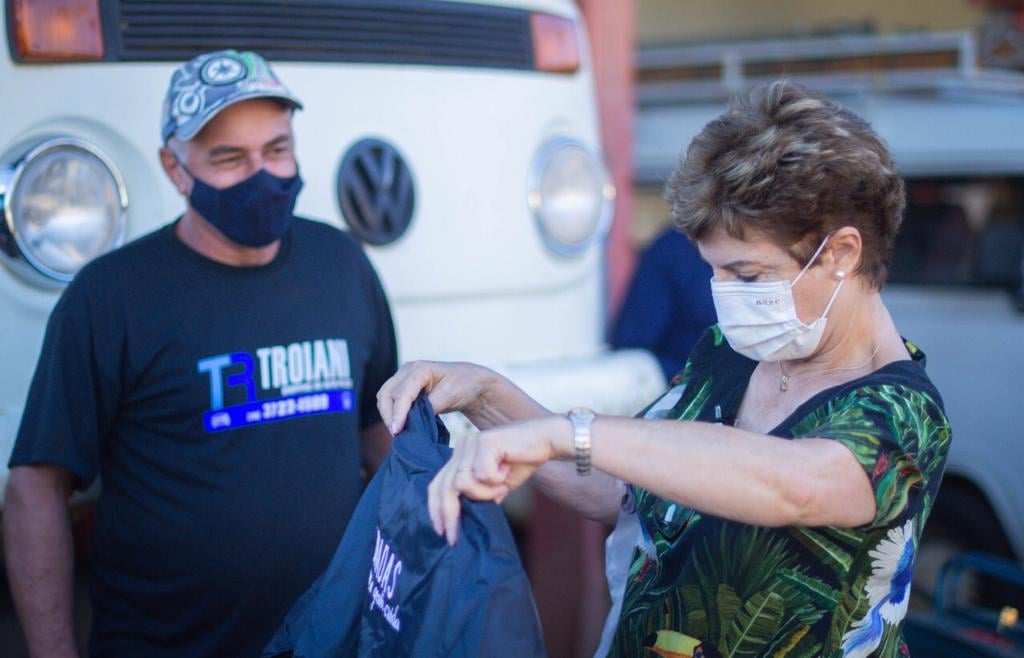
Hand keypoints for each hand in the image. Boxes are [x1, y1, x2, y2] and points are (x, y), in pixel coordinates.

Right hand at [376, 361, 493, 434]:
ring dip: (388, 415)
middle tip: (396, 434)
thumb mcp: (450, 396)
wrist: (471, 382)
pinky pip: (390, 400)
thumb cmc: (464, 385)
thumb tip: (412, 421)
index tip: (397, 431)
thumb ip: (431, 407)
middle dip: (388, 415)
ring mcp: (404, 377)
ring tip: (398, 432)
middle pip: (386, 394)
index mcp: (420, 369)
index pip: (402, 393)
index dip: (398, 413)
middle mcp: (408, 370)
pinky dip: (392, 413)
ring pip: (384, 397)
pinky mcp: (404, 387)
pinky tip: (400, 426)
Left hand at [427, 415, 572, 544]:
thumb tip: (466, 522)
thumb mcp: (498, 485)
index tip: (441, 532)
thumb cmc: (523, 460)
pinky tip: (507, 471)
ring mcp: (472, 443)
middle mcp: (462, 447)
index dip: (435, 509)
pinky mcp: (485, 442)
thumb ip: (481, 497)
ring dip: (483, 493)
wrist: (547, 440)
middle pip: (443, 485)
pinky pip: (482, 474)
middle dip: (448, 514)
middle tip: (454, 537)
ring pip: (463, 483)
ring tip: (502, 487)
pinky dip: (495, 480)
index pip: (437, 484)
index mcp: (461, 455)